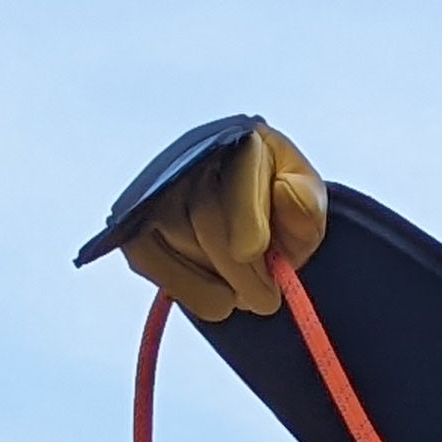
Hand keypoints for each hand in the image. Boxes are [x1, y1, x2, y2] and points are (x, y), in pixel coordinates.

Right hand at [118, 123, 329, 321]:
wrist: (248, 229)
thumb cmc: (278, 213)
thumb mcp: (307, 207)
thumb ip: (307, 202)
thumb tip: (285, 194)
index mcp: (240, 141)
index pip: (233, 175)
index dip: (244, 218)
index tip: (256, 252)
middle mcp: (190, 158)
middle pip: (206, 217)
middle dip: (241, 270)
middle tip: (266, 300)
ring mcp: (156, 192)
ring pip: (181, 243)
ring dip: (220, 282)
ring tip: (246, 291)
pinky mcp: (135, 228)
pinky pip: (151, 262)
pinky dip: (190, 290)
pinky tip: (218, 297)